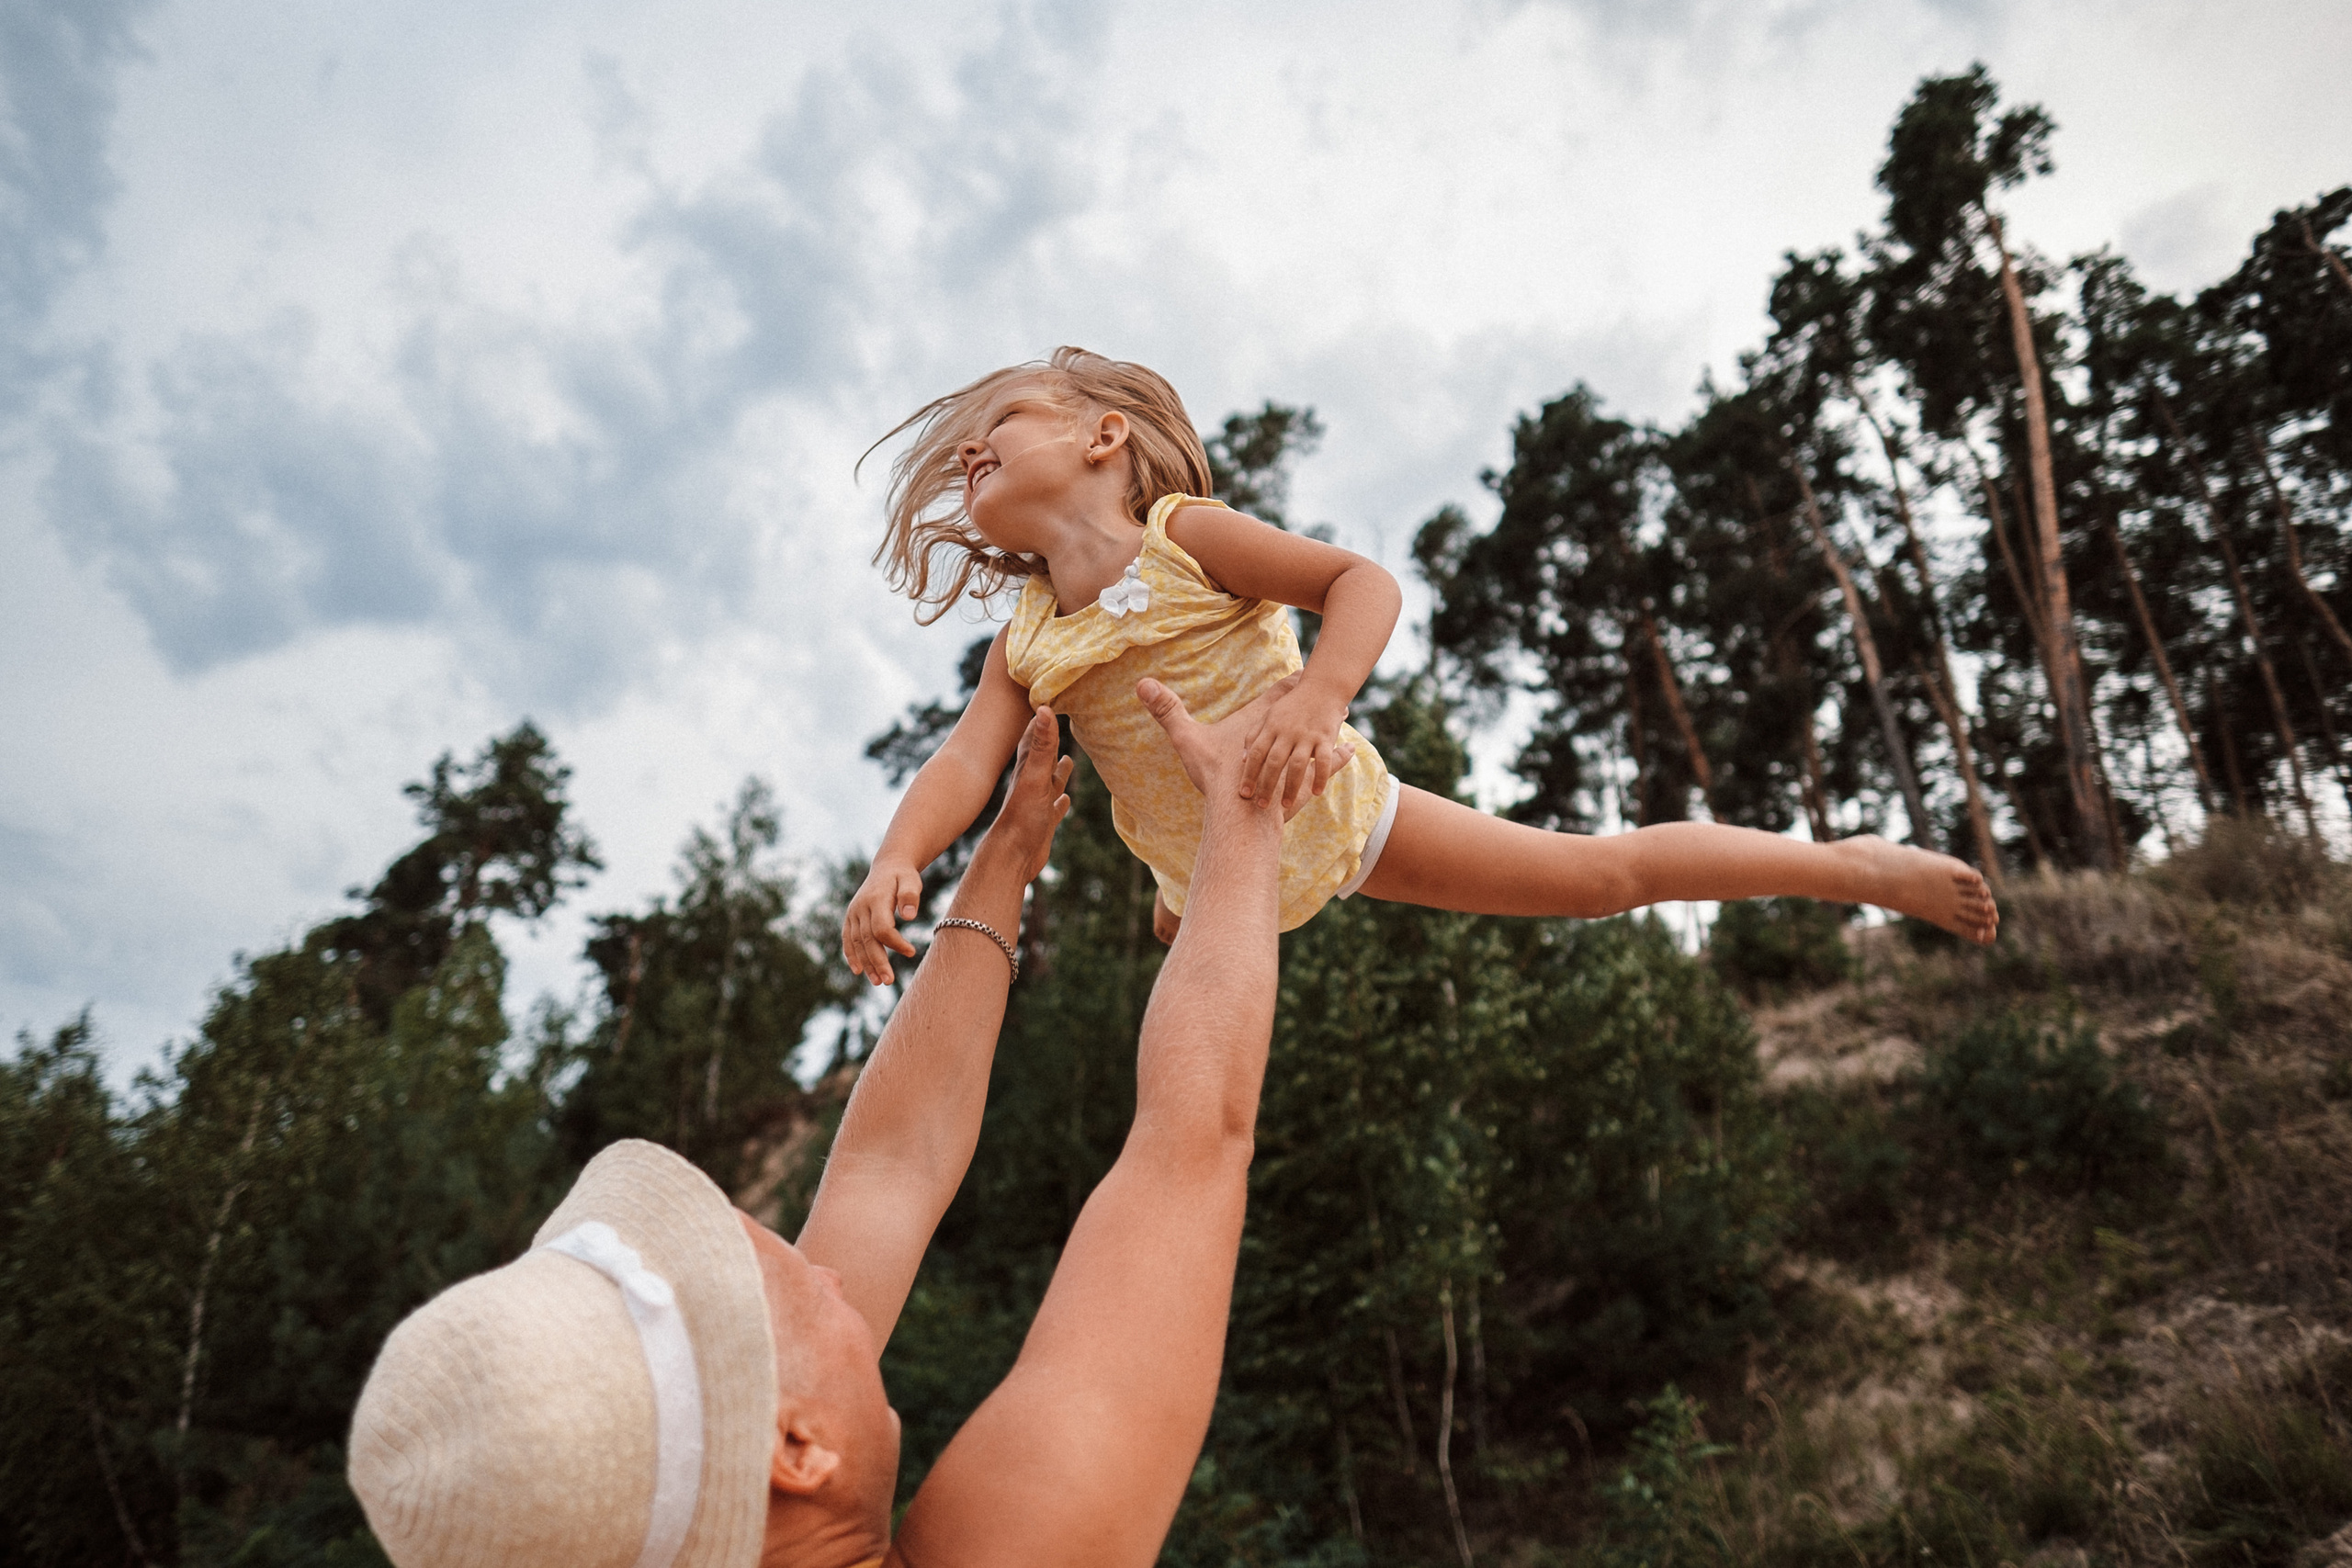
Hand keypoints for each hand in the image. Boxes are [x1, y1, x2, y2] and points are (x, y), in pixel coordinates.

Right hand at [844, 859, 922, 988]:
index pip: (882, 928)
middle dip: (878, 962)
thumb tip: (909, 917)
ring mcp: (853, 913)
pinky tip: (858, 971)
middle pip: (867, 940)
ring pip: (856, 943)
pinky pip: (848, 939)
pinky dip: (851, 955)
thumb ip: (910, 896)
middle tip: (889, 981)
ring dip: (866, 963)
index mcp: (875, 900)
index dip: (895, 943)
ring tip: (878, 982)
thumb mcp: (911, 880)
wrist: (888, 867)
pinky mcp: (851, 918)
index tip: (911, 952)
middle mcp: (860, 908)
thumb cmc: (903, 876)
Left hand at [974, 706, 1075, 884]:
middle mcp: (1032, 781)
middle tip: (1061, 722)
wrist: (1011, 857)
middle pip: (1044, 755)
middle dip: (1053, 740)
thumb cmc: (1021, 817)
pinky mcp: (1043, 822)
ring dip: (1059, 770)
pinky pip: (1055, 807)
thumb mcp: (1035, 777)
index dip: (1043, 716)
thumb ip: (1042, 746)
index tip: (1049, 693)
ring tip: (1069, 759)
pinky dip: (1061, 801)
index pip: (1037, 734)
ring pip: (1051, 781)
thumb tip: (1045, 708)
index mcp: (1029, 767)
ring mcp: (1038, 802)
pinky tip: (1064, 800)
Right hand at [1138, 675, 1352, 822]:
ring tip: (1345, 719)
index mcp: (1258, 722)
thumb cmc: (1216, 775)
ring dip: (1330, 726)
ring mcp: (1294, 759)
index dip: (1290, 683)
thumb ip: (1167, 711)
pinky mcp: (1302, 781)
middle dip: (1314, 703)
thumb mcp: (1187, 740)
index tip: (1301, 672)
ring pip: (1318, 737)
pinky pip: (1325, 764)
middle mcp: (1281, 737)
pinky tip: (1349, 752)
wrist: (1239, 811)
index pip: (1278, 695)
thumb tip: (1141, 684)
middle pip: (1302, 714)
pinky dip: (1337, 756)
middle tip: (1331, 691)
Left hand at [1239, 680, 1349, 813]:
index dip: (1249, 774)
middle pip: (1274, 762)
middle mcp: (1287, 731)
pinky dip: (1319, 777)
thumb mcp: (1269, 716)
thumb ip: (1254, 736)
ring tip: (1285, 805)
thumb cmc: (1292, 706)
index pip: (1256, 753)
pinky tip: (1315, 793)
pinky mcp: (1325, 737)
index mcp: (1271, 727)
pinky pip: (1322, 761)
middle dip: (1266, 786)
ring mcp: (1307, 735)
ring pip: (1297, 765)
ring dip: (1290, 787)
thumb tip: (1243, 760)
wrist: (1321, 688)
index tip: (1244, 794)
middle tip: (1261, 806)